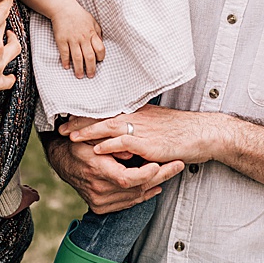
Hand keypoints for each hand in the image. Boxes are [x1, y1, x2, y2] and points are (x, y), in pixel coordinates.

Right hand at [41, 129, 182, 213]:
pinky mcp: (100, 207)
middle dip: (160, 176)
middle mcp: (97, 188)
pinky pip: (127, 204)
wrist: (62, 160)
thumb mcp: (92, 136)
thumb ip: (113, 144)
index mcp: (95, 169)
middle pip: (135, 188)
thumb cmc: (79, 143)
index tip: (159, 164)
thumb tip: (131, 153)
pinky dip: (142, 196)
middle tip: (177, 165)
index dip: (145, 174)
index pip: (126, 178)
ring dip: (154, 185)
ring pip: (134, 197)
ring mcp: (98, 200)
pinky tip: (154, 187)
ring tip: (170, 172)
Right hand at [50, 2, 105, 78]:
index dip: (100, 57)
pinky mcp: (62, 40)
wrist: (64, 8)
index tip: (98, 62)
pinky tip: (67, 67)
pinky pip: (64, 53)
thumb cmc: (79, 15)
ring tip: (79, 76)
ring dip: (79, 68)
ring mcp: (72, 39)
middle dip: (91, 68)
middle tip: (90, 75)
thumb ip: (98, 33)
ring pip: (77, 57)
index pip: (100, 49)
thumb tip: (101, 43)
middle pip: (89, 56)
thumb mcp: (93, 21)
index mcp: (92, 34)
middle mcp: (83, 38)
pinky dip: (66, 61)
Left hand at [61, 104, 221, 166]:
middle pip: (103, 117)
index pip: (107, 112)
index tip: (69, 118)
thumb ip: (138, 129)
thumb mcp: (157, 127)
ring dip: (88, 132)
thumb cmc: (182, 133)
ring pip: (110, 127)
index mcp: (138, 114)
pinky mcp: (150, 144)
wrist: (203, 134)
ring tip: (70, 137)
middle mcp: (138, 119)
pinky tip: (97, 150)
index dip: (87, 115)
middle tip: (61, 126)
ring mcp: (143, 130)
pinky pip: (126, 143)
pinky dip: (109, 145)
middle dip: (80, 122)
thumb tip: (122, 139)